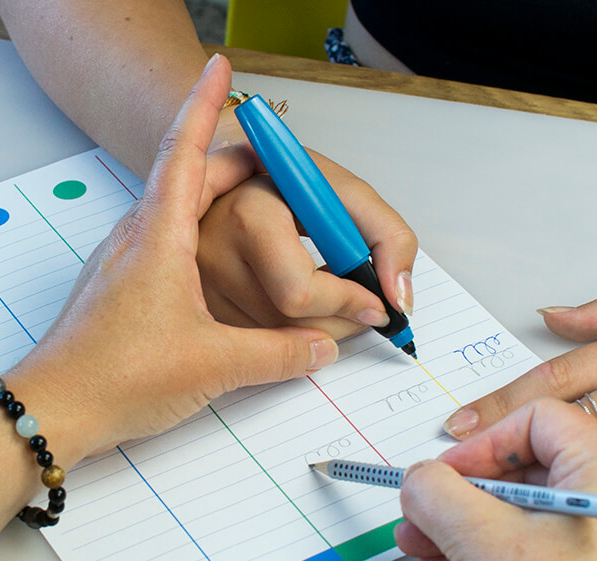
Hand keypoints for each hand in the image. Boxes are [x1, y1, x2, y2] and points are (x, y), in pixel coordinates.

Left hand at [6, 55, 337, 457]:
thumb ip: (280, 354)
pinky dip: (201, 236)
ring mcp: (127, 261)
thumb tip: (321, 346)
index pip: (186, 151)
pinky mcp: (125, 288)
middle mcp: (138, 237)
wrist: (49, 412)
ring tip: (258, 208)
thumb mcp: (214, 365)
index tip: (219, 67)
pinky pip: (168, 243)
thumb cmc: (114, 377)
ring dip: (216, 199)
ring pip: (177, 211)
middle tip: (276, 163)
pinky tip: (221, 265)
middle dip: (235, 161)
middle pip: (190, 177)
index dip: (204, 104)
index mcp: (159, 237)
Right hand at [196, 122, 417, 338]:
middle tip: (361, 305)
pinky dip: (291, 333)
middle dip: (342, 322)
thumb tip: (398, 298)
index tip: (377, 304)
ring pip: (276, 343)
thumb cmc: (287, 186)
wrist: (229, 179)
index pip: (299, 291)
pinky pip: (256, 345)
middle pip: (290, 325)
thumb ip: (389, 238)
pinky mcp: (198, 307)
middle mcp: (210, 252)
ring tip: (329, 294)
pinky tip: (299, 302)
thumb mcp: (346, 192)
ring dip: (321, 330)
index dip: (348, 303)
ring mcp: (198, 285)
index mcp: (247, 214)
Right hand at [398, 399, 596, 560]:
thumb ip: (438, 494)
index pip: (537, 418)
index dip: (482, 442)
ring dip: (462, 523)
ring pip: (521, 509)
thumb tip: (420, 479)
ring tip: (424, 542)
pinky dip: (485, 550)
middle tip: (427, 506)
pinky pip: (531, 543)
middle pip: (524, 466)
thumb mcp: (483, 542)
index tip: (447, 471)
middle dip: (461, 491)